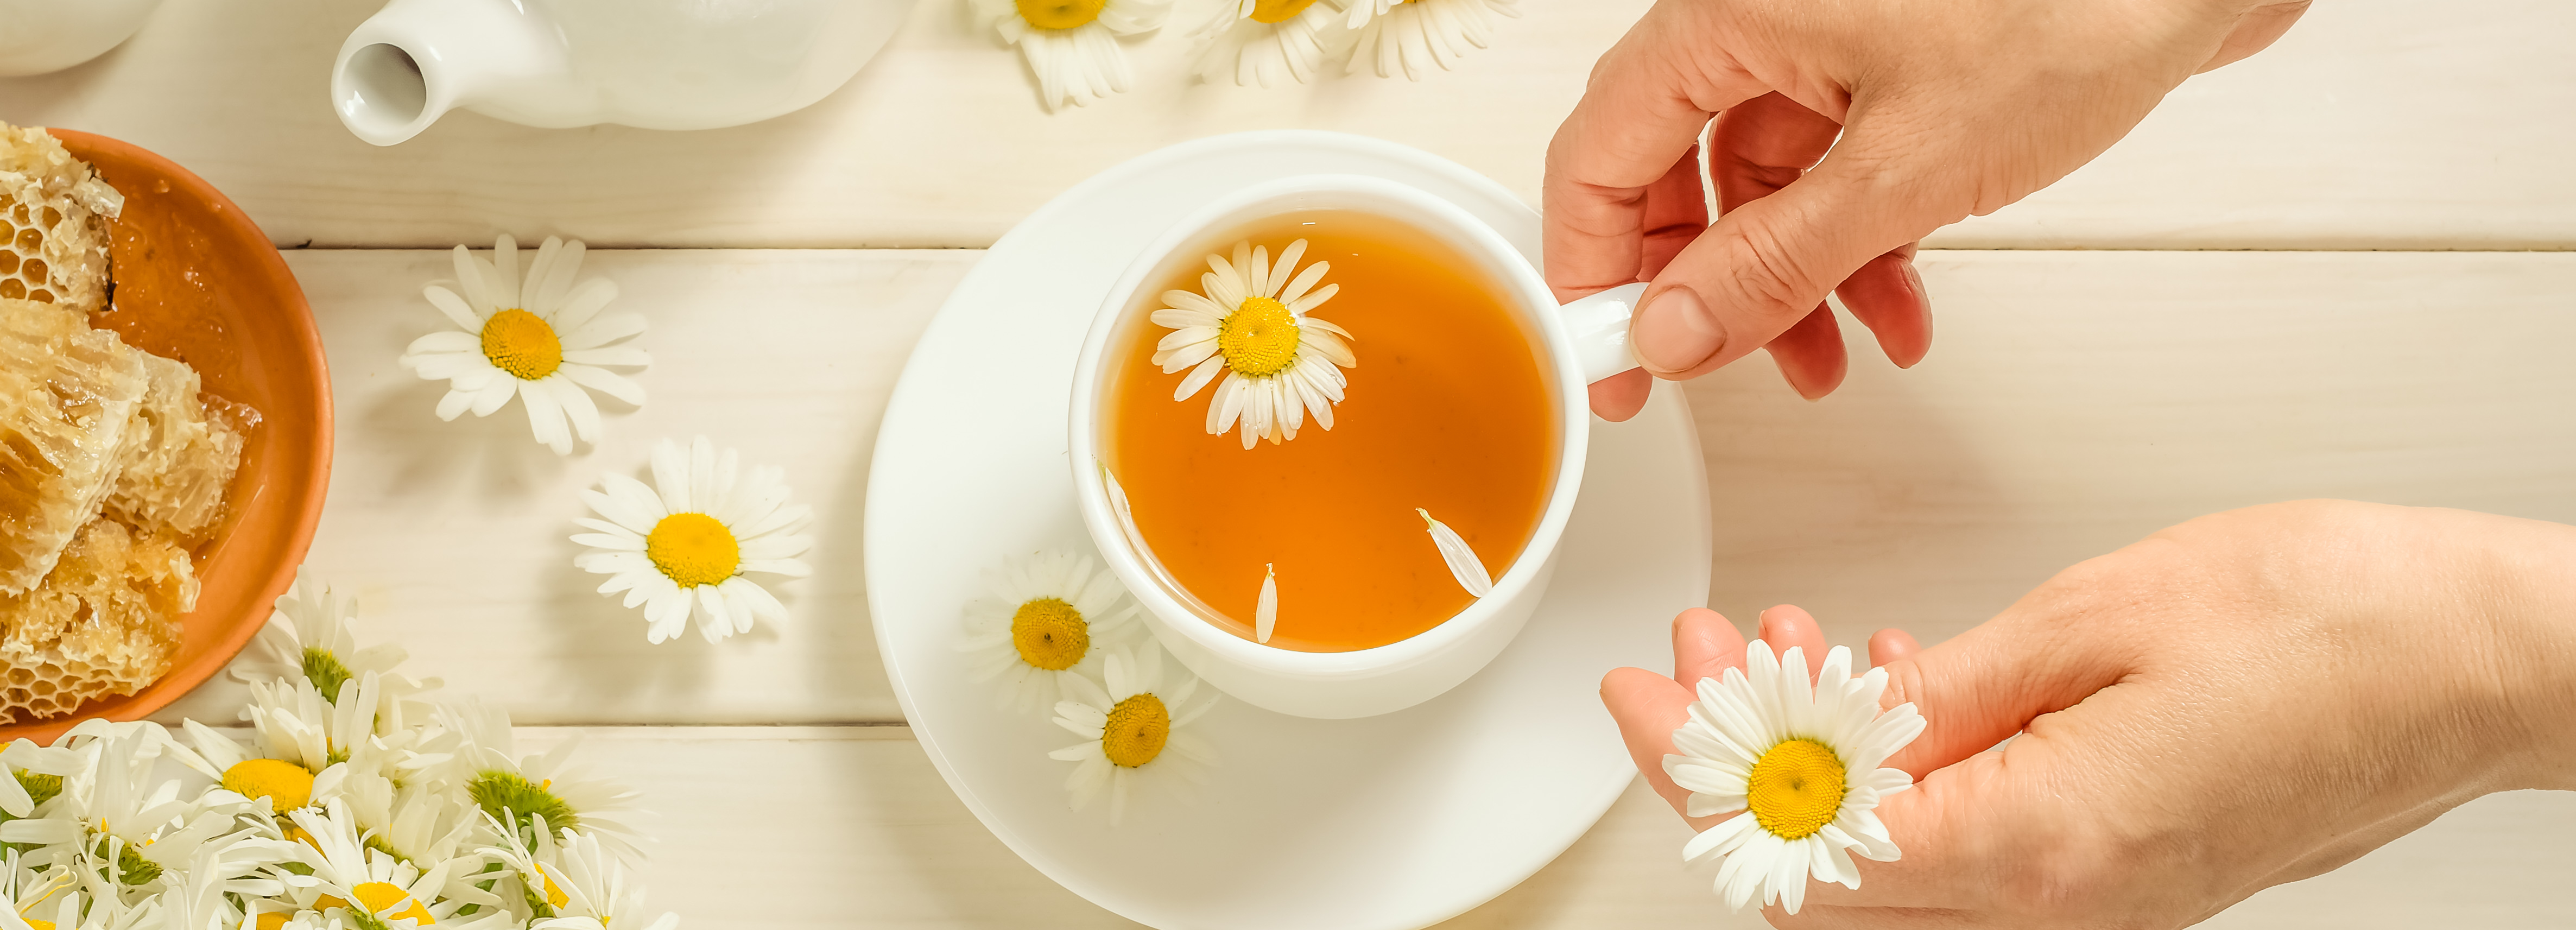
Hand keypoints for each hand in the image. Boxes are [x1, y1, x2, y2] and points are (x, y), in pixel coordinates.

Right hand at [1550, 0, 2314, 419]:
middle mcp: (1765, 22)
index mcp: (1730, 16)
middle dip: (1707, 289)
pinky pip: (1838, 175)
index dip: (1594, 268)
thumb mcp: (1905, 167)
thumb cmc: (2072, 8)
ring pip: (1765, 188)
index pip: (1602, 155)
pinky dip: (1857, 250)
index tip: (1611, 356)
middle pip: (1678, 175)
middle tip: (1714, 372)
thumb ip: (1774, 261)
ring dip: (1792, 286)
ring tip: (1834, 362)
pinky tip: (1899, 311)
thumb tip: (1675, 330)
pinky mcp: (1897, 71)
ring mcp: (1831, 45)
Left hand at [1601, 500, 2575, 926]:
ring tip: (1783, 649)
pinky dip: (1900, 774)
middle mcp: (2063, 905)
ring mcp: (2093, 900)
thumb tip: (1819, 733)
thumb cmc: (2333, 626)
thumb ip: (1939, 698)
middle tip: (1701, 659)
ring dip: (1813, 763)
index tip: (1644, 693)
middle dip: (1736, 765)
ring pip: (1890, 865)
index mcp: (2043, 848)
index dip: (1696, 773)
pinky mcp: (2119, 872)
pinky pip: (1965, 849)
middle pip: (1828, 878)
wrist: (2479, 662)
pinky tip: (1884, 685)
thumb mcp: (2094, 621)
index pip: (1803, 853)